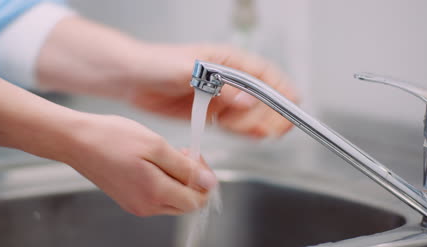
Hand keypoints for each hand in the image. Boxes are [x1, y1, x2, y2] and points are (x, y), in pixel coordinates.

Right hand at [65, 113, 217, 215]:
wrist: (77, 141)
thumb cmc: (110, 138)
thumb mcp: (155, 146)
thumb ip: (184, 167)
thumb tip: (208, 182)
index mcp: (155, 193)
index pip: (197, 201)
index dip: (204, 180)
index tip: (197, 158)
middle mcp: (146, 206)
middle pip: (186, 203)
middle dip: (192, 180)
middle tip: (184, 154)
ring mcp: (136, 205)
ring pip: (172, 200)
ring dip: (178, 179)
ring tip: (167, 155)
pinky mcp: (129, 199)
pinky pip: (157, 196)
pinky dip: (163, 181)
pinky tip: (155, 162)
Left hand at [126, 43, 298, 137]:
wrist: (132, 79)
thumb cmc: (157, 64)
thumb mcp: (188, 71)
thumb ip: (220, 86)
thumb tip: (248, 100)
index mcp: (226, 60)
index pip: (261, 73)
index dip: (280, 88)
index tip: (293, 101)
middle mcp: (227, 79)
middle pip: (260, 96)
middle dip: (271, 111)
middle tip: (278, 126)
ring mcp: (219, 97)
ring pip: (248, 112)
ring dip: (258, 123)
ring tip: (264, 133)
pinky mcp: (209, 113)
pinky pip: (231, 123)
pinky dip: (242, 130)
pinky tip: (251, 134)